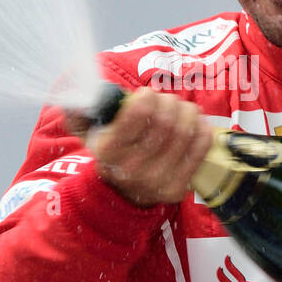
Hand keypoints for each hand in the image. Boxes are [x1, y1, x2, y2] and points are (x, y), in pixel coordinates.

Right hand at [87, 87, 213, 207]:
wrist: (121, 191)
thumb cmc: (109, 150)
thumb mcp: (87, 130)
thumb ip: (80, 108)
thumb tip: (81, 90)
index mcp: (108, 152)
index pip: (137, 116)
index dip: (147, 98)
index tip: (147, 94)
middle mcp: (132, 169)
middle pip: (165, 122)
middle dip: (169, 102)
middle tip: (166, 100)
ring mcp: (157, 181)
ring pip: (184, 132)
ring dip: (187, 111)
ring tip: (182, 108)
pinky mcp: (178, 188)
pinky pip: (200, 148)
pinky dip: (201, 128)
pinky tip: (195, 122)